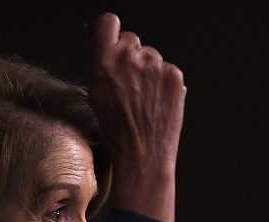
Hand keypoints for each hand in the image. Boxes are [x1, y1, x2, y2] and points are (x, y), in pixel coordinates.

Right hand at [87, 12, 185, 221]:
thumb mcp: (94, 92)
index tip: (111, 40)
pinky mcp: (173, 74)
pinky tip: (155, 101)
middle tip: (127, 84)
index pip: (107, 22)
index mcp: (103, 61)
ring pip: (150, 56)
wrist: (142, 153)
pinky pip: (166, 68)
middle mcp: (130, 58)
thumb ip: (98, 60)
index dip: (109, 30)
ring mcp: (155, 65)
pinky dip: (162, 82)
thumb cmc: (116, 128)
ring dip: (147, 71)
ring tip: (142, 98)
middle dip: (129, 56)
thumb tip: (96, 33)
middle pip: (131, 40)